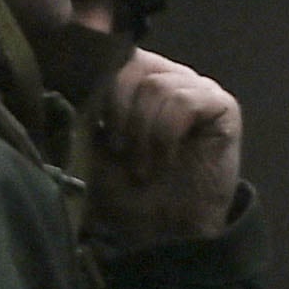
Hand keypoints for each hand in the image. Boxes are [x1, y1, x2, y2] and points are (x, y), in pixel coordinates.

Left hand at [82, 49, 243, 250]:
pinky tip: (166, 160)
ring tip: (145, 165)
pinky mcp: (223, 106)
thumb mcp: (92, 145)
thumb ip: (84, 107)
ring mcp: (198, 88)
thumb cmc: (127, 192)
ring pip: (156, 86)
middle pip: (132, 67)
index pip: (114, 57)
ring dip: (143, 133)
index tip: (97, 131)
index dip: (101, 90)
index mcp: (138, 80)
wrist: (165, 232)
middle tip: (122, 154)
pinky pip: (184, 101)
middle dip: (120, 115)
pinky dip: (166, 134)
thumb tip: (66, 81)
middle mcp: (169, 76)